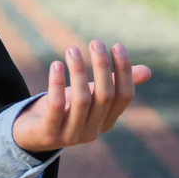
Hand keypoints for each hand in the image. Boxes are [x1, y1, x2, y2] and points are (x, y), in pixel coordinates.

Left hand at [13, 40, 152, 154]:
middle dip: (101, 67)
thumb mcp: (90, 96)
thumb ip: (113, 84)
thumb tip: (148, 71)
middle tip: (95, 43)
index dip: (124, 71)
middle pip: (104, 96)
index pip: (124, 96)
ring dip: (78, 72)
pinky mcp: (49, 133)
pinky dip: (56, 84)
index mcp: (107, 120)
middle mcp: (94, 130)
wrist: (30, 134)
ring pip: (81, 100)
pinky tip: (55, 65)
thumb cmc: (64, 110)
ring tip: (71, 49)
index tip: (117, 45)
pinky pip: (56, 107)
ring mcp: (72, 134)